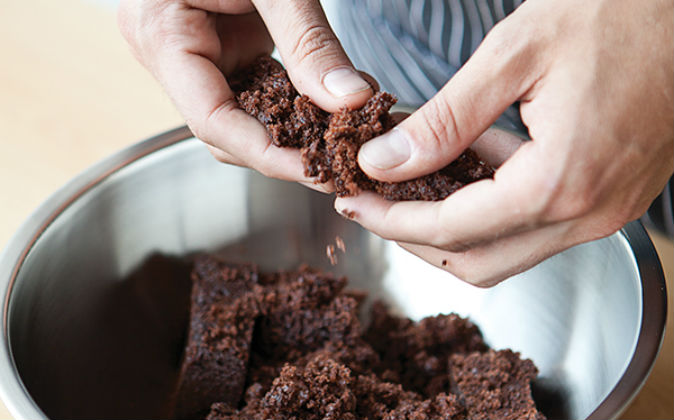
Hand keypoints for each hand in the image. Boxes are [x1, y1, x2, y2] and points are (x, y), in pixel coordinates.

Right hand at [118, 0, 372, 190]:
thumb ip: (310, 43)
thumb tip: (352, 101)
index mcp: (161, 33)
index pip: (212, 121)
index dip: (267, 154)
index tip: (318, 173)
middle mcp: (168, 54)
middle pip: (224, 132)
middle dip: (282, 152)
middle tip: (338, 165)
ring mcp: (190, 55)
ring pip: (238, 121)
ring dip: (288, 136)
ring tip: (338, 145)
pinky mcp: (216, 51)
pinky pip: (248, 96)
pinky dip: (286, 110)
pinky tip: (323, 115)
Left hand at [335, 0, 673, 285]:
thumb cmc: (618, 13)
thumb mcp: (513, 56)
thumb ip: (444, 120)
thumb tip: (385, 163)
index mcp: (558, 183)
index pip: (450, 229)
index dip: (392, 220)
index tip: (355, 203)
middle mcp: (586, 214)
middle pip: (476, 260)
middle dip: (414, 237)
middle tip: (375, 204)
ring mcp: (605, 212)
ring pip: (506, 252)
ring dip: (452, 228)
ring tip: (413, 183)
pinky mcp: (612, 198)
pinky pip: (536, 228)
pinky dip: (491, 212)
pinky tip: (469, 169)